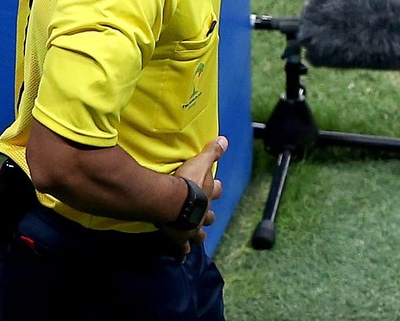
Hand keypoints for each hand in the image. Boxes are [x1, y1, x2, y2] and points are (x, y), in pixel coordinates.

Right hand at [162, 136, 227, 257]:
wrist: (174, 201)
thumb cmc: (188, 181)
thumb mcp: (202, 162)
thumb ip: (212, 151)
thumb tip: (225, 140)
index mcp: (207, 194)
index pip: (216, 190)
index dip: (216, 188)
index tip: (216, 187)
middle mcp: (203, 212)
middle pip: (209, 215)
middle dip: (208, 216)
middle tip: (207, 217)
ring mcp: (192, 227)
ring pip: (197, 234)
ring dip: (197, 236)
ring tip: (196, 239)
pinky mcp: (180, 237)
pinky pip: (181, 248)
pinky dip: (181, 253)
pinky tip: (181, 259)